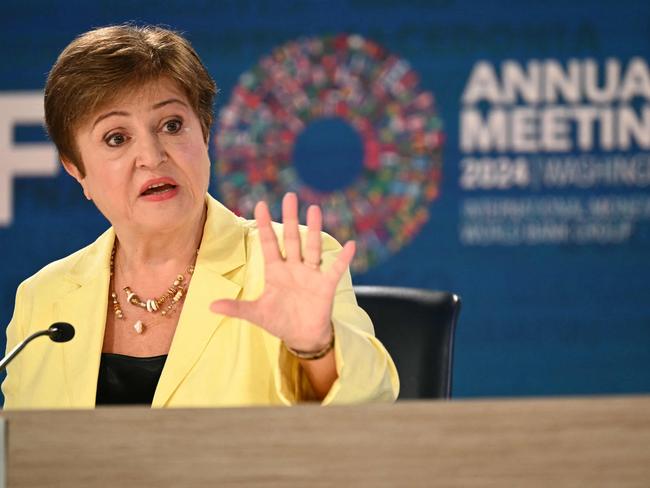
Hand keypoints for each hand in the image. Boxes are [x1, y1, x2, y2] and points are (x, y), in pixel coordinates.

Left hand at [210, 192, 355, 351]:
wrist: (302, 337)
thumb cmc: (280, 321)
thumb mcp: (256, 314)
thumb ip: (236, 308)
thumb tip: (210, 306)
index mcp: (275, 271)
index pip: (268, 243)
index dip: (264, 225)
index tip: (260, 204)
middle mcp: (293, 268)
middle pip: (291, 238)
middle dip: (289, 218)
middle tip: (290, 195)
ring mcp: (310, 275)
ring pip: (312, 247)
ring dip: (314, 229)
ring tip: (315, 208)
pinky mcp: (325, 286)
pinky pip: (335, 269)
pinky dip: (343, 259)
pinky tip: (350, 245)